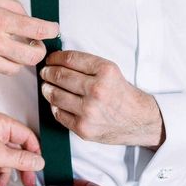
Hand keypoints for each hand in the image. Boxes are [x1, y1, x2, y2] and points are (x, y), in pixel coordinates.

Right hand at [0, 0, 59, 74]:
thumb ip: (14, 8)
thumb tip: (32, 21)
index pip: (36, 30)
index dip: (50, 29)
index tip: (53, 29)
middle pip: (31, 58)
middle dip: (39, 51)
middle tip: (37, 44)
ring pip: (15, 68)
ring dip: (20, 59)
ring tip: (15, 46)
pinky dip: (0, 62)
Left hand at [0, 113, 44, 185]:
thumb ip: (21, 159)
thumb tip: (39, 162)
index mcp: (1, 123)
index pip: (27, 136)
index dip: (33, 153)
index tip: (37, 167)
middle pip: (17, 151)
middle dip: (19, 169)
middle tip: (28, 183)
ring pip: (6, 160)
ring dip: (2, 174)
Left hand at [40, 51, 163, 146]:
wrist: (140, 121)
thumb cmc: (123, 95)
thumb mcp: (111, 72)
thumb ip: (87, 65)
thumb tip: (57, 61)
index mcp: (106, 71)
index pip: (70, 59)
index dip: (55, 58)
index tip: (50, 59)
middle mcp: (97, 90)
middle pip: (60, 76)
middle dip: (48, 72)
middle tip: (45, 72)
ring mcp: (89, 111)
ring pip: (55, 95)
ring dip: (47, 89)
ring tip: (47, 86)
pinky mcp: (83, 127)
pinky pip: (58, 114)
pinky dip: (54, 106)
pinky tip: (56, 102)